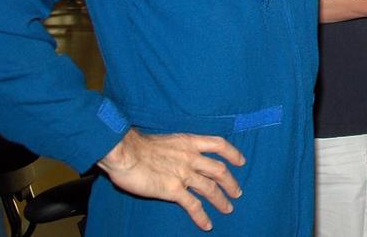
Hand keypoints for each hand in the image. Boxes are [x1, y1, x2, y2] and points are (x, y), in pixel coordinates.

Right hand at [99, 128, 244, 230]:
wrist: (125, 152)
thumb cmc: (137, 145)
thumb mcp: (165, 140)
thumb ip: (176, 149)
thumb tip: (177, 156)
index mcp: (189, 142)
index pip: (219, 145)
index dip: (232, 153)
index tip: (241, 161)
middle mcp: (191, 157)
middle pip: (219, 170)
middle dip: (230, 182)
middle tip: (237, 192)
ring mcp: (184, 174)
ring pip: (210, 188)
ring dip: (221, 200)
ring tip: (228, 209)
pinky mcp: (174, 190)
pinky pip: (193, 205)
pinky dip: (202, 216)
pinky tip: (207, 225)